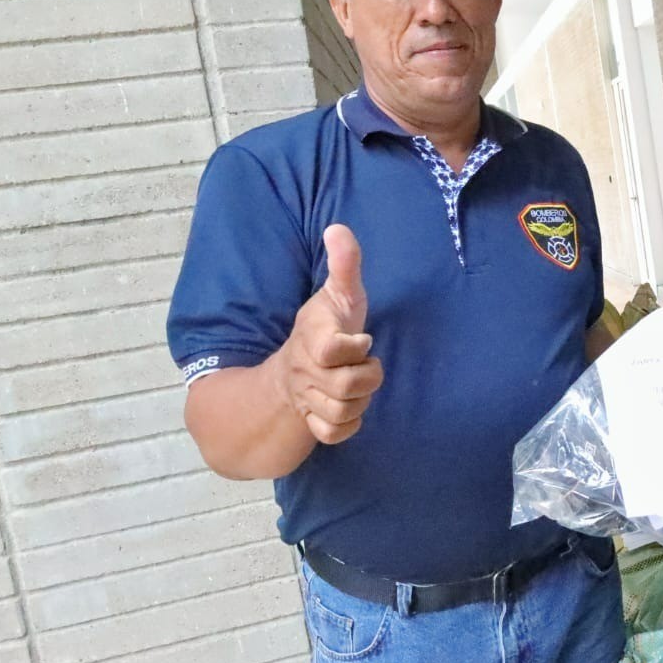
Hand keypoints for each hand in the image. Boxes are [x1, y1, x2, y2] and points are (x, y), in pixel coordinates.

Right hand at [277, 225, 383, 443]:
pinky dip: (348, 425)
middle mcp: (306, 372)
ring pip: (344, 412)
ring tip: (357, 382)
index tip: (362, 339)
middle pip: (348, 385)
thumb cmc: (327, 326)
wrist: (294, 365)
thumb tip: (338, 227)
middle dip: (369, 375)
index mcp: (314, 339)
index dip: (355, 347)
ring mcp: (307, 399)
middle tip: (365, 362)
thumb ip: (344, 263)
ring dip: (361, 400)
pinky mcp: (312, 421)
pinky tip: (351, 405)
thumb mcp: (339, 293)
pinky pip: (335, 434)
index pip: (333, 350)